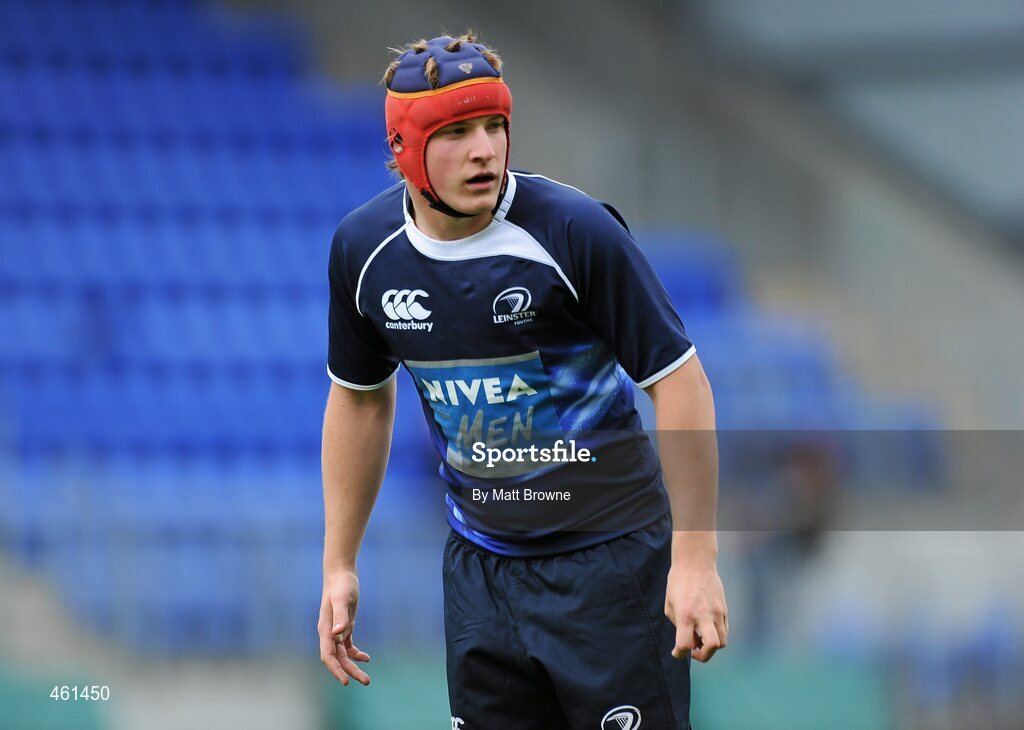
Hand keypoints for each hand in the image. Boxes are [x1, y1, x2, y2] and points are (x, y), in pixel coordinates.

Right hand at [318, 569, 370, 685]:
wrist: (341, 574)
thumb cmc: (341, 585)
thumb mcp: (342, 598)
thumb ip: (340, 615)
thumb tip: (337, 633)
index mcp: (325, 629)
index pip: (328, 655)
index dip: (336, 669)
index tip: (346, 681)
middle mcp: (329, 633)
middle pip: (337, 659)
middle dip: (349, 672)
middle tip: (366, 681)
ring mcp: (336, 631)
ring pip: (343, 655)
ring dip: (353, 666)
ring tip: (367, 679)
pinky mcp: (344, 626)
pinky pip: (348, 646)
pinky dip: (356, 654)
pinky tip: (366, 657)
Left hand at [664, 561, 728, 662]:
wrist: (695, 563)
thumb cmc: (678, 583)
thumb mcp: (671, 605)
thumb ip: (679, 626)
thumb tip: (692, 643)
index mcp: (686, 614)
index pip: (685, 644)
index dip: (679, 654)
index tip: (676, 652)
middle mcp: (704, 615)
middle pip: (712, 647)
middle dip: (703, 656)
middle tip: (694, 651)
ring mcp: (717, 612)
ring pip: (722, 642)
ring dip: (711, 647)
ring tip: (700, 639)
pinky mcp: (724, 609)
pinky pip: (725, 631)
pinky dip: (717, 636)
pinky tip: (706, 629)